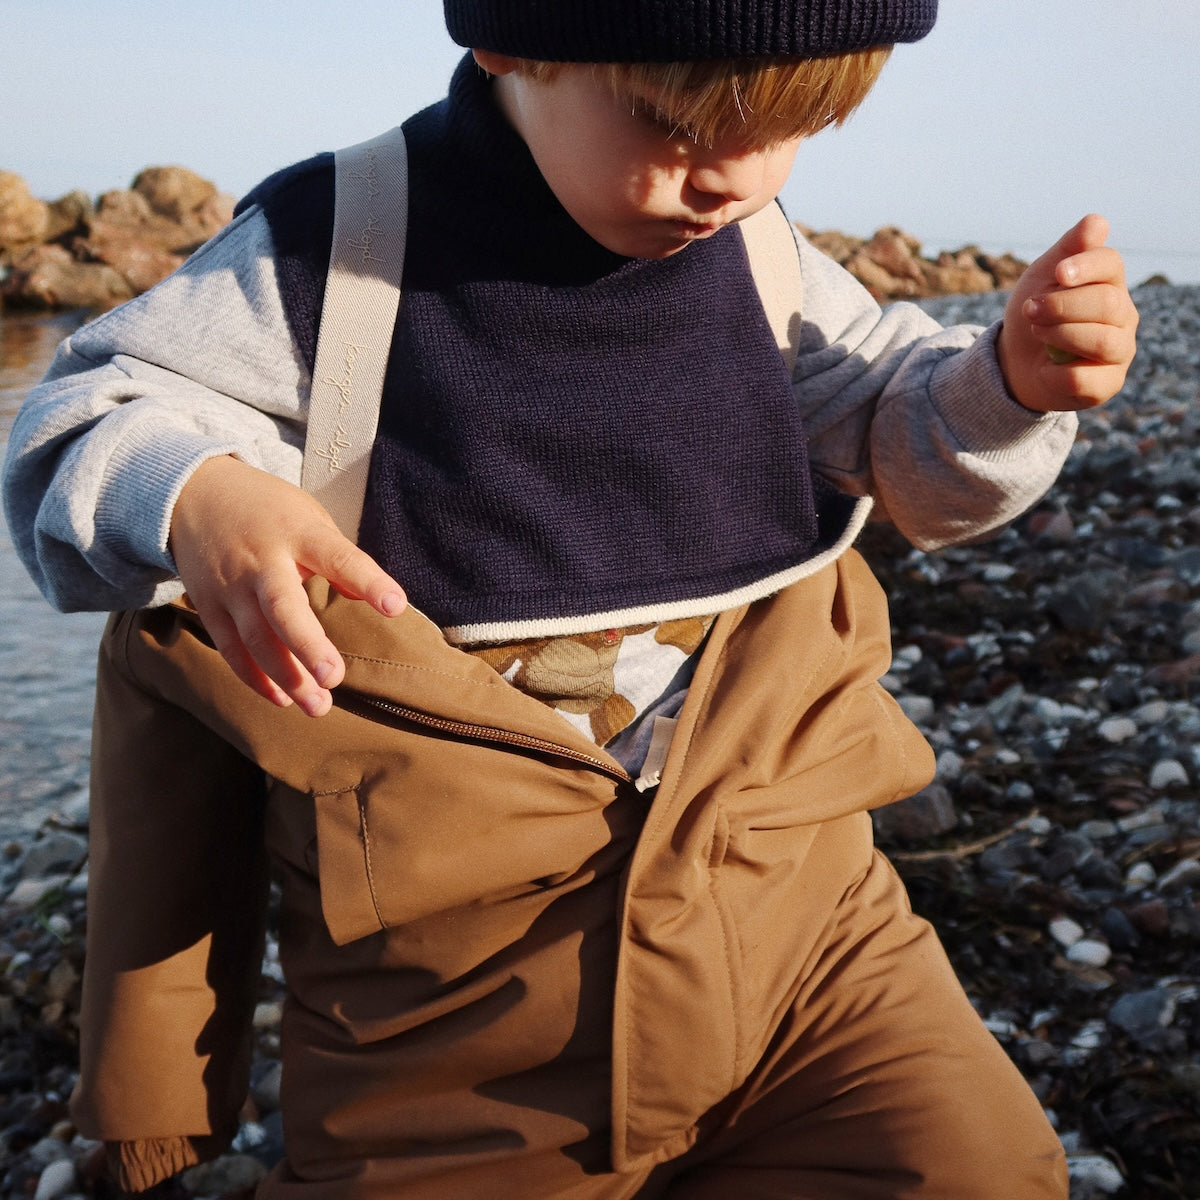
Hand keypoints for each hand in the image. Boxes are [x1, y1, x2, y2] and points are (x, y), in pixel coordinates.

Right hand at [169, 456, 405, 715]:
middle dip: (308, 646)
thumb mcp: (310, 519)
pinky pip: (232, 648)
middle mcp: (261, 560)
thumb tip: (384, 602)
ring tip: (318, 706)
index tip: (396, 606)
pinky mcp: (209, 606)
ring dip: (286, 677)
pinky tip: (283, 699)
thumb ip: (342, 560)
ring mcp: (230, 586)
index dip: (367, 581)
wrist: (194, 495)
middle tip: (334, 678)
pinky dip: (255, 677)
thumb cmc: (270, 512)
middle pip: (282, 607)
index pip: (338, 557)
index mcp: (297, 532)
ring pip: (255, 638)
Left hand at [998, 214, 1137, 412]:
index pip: (1111, 264)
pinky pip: (1084, 378)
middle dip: (1061, 306)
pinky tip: (1044, 368)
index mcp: (1110, 283)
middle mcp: (1123, 316)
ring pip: (1101, 341)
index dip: (1084, 266)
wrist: (1016, 362)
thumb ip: (1067, 250)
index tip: (1056, 274)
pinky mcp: (1106, 384)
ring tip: (1037, 332)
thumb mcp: (1041, 277)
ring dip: (1059, 335)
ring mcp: (1119, 351)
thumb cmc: (1035, 313)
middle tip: (1030, 310)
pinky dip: (1054, 372)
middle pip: (1106, 303)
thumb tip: (1097, 222)